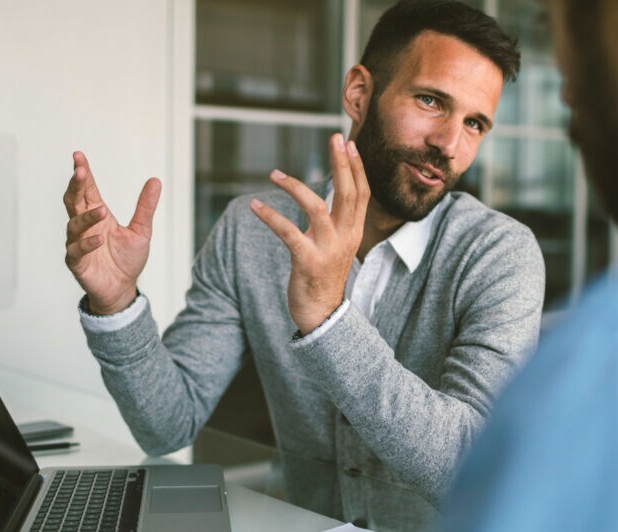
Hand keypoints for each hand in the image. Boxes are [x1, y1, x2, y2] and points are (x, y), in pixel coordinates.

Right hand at [63, 151, 161, 314]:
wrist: (123, 289)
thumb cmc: (127, 259)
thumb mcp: (142, 231)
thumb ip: (145, 207)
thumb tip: (156, 180)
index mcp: (97, 214)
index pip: (87, 189)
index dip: (83, 173)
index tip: (78, 156)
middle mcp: (84, 226)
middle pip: (74, 200)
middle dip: (76, 185)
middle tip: (80, 171)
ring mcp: (77, 243)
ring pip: (74, 224)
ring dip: (87, 216)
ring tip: (103, 211)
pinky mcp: (76, 262)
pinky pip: (77, 250)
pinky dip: (87, 243)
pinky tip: (99, 238)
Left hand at [250, 133, 370, 333]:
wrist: (322, 315)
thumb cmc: (323, 276)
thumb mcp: (336, 245)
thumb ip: (335, 221)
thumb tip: (331, 193)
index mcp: (353, 232)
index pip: (362, 193)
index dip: (357, 167)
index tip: (348, 143)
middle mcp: (345, 237)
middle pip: (348, 193)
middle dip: (341, 163)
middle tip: (334, 138)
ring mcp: (327, 249)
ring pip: (317, 207)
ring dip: (295, 187)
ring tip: (275, 174)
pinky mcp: (307, 261)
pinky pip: (288, 232)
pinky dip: (270, 216)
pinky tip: (255, 205)